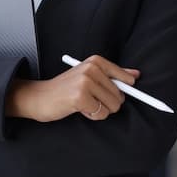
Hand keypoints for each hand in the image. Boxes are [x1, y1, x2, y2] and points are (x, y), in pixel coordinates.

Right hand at [6, 54, 139, 122]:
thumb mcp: (89, 76)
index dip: (129, 89)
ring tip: (83, 103)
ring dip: (100, 110)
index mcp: (95, 61)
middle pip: (120, 95)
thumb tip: (136, 75)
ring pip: (112, 106)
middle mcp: (91, 68)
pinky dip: (92, 115)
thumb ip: (112, 75)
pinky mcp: (80, 97)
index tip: (129, 93)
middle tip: (90, 99)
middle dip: (108, 103)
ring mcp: (85, 82)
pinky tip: (79, 108)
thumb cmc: (66, 89)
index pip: (125, 77)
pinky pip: (101, 114)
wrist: (40, 97)